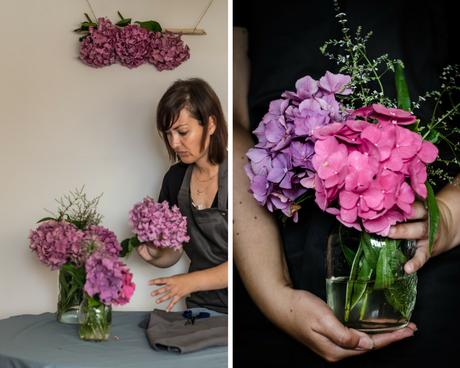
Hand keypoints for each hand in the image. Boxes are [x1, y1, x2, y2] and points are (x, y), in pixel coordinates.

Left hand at [149, 273, 195, 311]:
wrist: (193, 281)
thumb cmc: (185, 278)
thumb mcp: (175, 277)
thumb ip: (166, 281)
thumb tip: (159, 283)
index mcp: (171, 280)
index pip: (160, 280)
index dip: (154, 281)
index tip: (148, 283)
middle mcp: (172, 286)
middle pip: (163, 289)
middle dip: (157, 292)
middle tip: (152, 294)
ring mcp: (176, 291)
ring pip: (167, 296)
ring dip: (162, 299)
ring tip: (157, 301)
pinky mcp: (179, 296)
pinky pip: (174, 302)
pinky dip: (170, 306)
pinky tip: (167, 310)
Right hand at [285, 289, 415, 361]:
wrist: (279, 304)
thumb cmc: (299, 309)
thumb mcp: (322, 319)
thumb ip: (344, 334)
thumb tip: (367, 343)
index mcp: (335, 350)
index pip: (370, 345)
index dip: (391, 338)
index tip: (408, 331)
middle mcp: (335, 352)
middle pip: (369, 346)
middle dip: (390, 338)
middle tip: (409, 329)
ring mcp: (331, 346)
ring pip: (362, 342)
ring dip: (380, 335)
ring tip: (397, 328)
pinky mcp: (328, 338)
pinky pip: (353, 337)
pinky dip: (367, 332)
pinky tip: (372, 327)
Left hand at [388, 199, 449, 273]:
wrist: (446, 228)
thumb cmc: (423, 218)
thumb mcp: (417, 209)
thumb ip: (401, 207)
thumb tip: (375, 205)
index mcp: (422, 208)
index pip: (409, 202)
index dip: (397, 201)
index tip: (383, 201)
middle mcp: (426, 219)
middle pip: (414, 214)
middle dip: (397, 212)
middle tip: (381, 214)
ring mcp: (428, 235)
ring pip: (417, 231)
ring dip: (401, 232)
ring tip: (389, 234)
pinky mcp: (429, 250)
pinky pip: (422, 256)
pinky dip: (415, 263)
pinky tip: (407, 268)